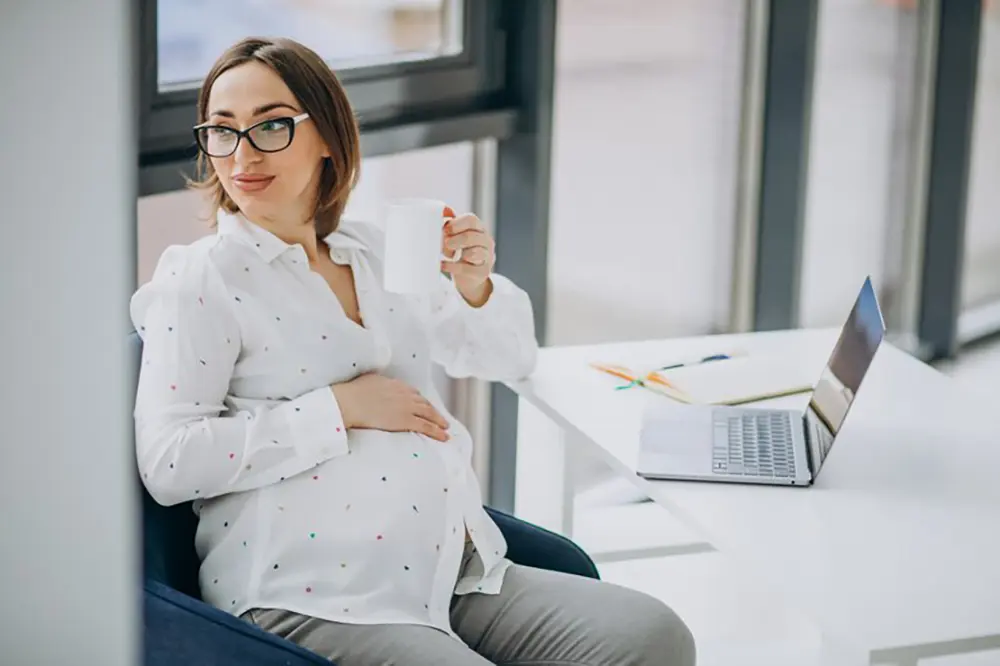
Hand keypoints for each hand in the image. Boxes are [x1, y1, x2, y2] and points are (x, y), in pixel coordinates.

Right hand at [331, 374, 450, 441]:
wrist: (350, 402)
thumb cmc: (353, 392)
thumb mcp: (369, 380)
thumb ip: (378, 383)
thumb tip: (377, 384)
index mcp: (396, 384)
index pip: (413, 393)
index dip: (420, 400)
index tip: (424, 405)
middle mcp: (405, 394)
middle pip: (424, 403)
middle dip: (433, 411)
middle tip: (440, 418)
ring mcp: (407, 407)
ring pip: (429, 414)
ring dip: (439, 421)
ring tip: (445, 427)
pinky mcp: (406, 421)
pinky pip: (425, 427)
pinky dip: (436, 432)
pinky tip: (443, 436)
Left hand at [441, 206, 494, 306]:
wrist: (469, 277)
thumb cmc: (460, 252)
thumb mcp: (455, 235)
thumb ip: (450, 223)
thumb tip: (445, 209)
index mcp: (480, 229)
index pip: (471, 220)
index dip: (455, 224)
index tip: (445, 230)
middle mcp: (487, 241)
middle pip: (471, 236)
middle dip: (454, 240)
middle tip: (445, 244)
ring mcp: (487, 257)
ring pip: (472, 253)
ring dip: (455, 253)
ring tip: (447, 255)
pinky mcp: (482, 272)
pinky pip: (465, 268)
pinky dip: (450, 266)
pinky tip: (443, 265)